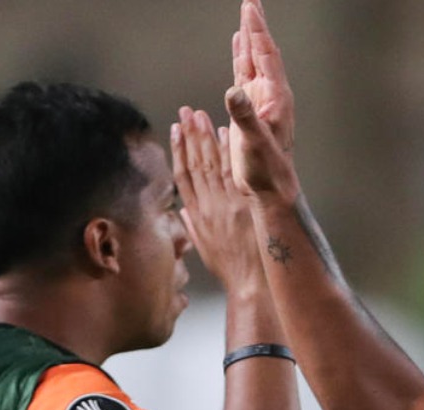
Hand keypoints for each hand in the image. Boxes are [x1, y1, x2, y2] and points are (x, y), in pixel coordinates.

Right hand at [171, 108, 259, 291]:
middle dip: (189, 135)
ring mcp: (224, 204)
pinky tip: (226, 133)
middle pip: (194, 164)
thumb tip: (184, 212)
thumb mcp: (204, 248)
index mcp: (196, 216)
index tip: (175, 131)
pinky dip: (228, 152)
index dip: (177, 151)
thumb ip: (192, 227)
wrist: (249, 282)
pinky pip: (232, 173)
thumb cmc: (229, 267)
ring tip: (201, 115)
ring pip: (211, 164)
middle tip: (186, 112)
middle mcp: (207, 206)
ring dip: (206, 138)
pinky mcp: (242, 204)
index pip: (181, 176)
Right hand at [224, 0, 297, 196]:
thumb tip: (234, 89)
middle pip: (262, 51)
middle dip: (255, 25)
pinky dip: (241, 56)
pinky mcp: (250, 107)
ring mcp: (261, 99)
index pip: (266, 55)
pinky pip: (245, 73)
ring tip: (246, 13)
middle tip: (250, 0)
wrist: (270, 187)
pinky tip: (238, 45)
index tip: (250, 7)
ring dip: (249, 37)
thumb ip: (245, 116)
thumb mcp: (255, 143)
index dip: (257, 31)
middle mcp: (270, 93)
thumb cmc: (267, 169)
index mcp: (276, 97)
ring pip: (253, 59)